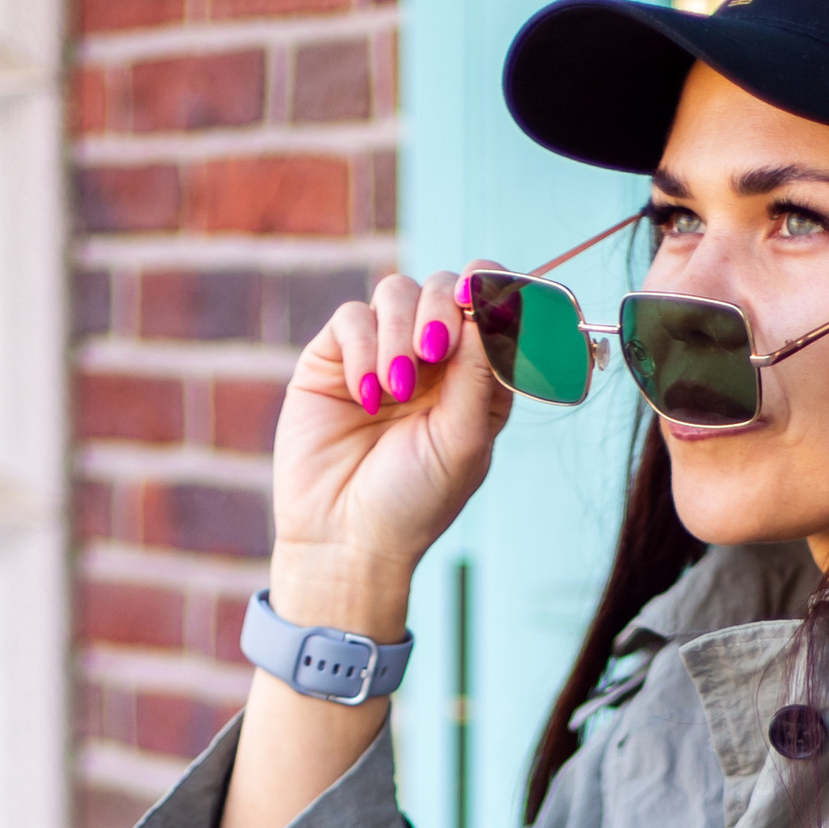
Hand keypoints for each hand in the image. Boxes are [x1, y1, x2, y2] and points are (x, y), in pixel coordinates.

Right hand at [266, 268, 509, 642]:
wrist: (345, 540)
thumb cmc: (414, 503)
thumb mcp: (463, 440)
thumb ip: (480, 371)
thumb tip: (488, 305)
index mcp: (477, 379)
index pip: (494, 309)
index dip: (495, 290)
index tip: (485, 300)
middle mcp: (432, 360)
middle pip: (444, 287)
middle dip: (444, 307)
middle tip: (435, 348)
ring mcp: (382, 354)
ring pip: (397, 291)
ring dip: (400, 330)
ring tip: (396, 387)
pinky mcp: (334, 359)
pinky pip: (351, 317)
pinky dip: (362, 348)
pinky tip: (365, 396)